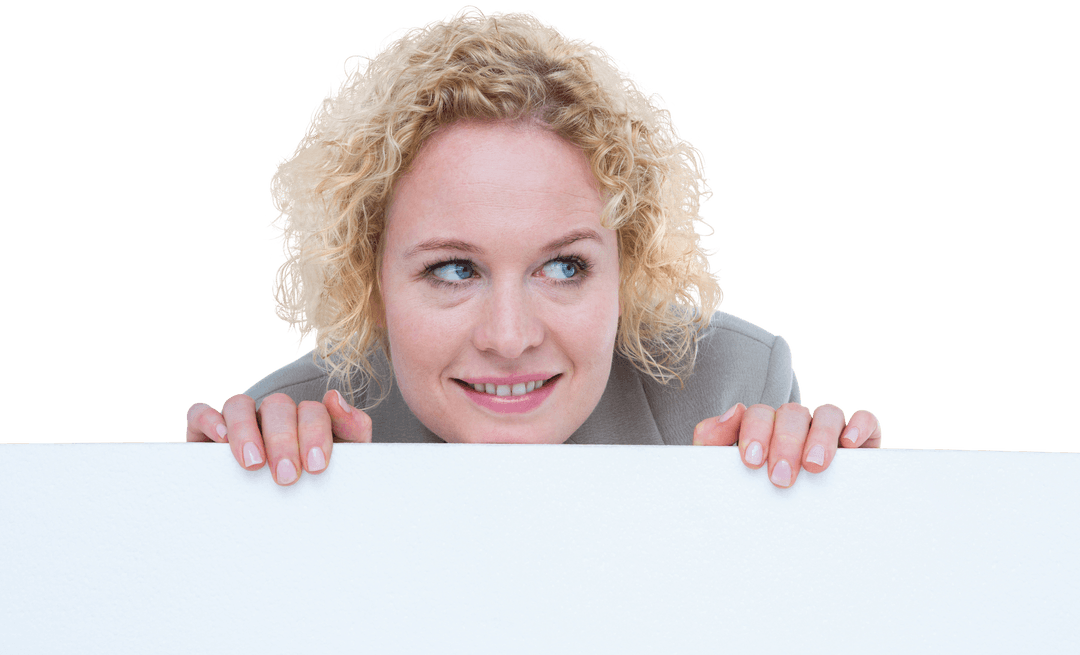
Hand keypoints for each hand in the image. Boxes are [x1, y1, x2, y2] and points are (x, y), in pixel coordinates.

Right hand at [185, 390, 371, 484]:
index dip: (315, 433)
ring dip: (246, 430)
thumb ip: (352, 430)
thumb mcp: (344, 465)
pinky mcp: (205, 435)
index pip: (313, 411)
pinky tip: (220, 439)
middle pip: (278, 406)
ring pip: (239, 405)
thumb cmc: (315, 492)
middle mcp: (273, 418)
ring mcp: (240, 424)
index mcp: (306, 421)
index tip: (315, 466)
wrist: (284, 530)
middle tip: (287, 476)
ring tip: (253, 463)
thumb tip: (334, 397)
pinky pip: (200, 414)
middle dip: (284, 440)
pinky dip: (209, 420)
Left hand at [692, 402, 881, 487]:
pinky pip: (864, 421)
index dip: (754, 432)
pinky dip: (859, 426)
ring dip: (820, 436)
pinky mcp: (860, 443)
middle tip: (781, 477)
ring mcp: (827, 432)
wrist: (788, 538)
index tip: (752, 461)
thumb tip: (732, 411)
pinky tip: (849, 444)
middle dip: (785, 443)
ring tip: (815, 465)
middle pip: (791, 414)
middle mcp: (794, 426)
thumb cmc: (754, 499)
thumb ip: (712, 442)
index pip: (757, 415)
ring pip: (827, 414)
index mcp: (762, 430)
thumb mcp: (725, 475)